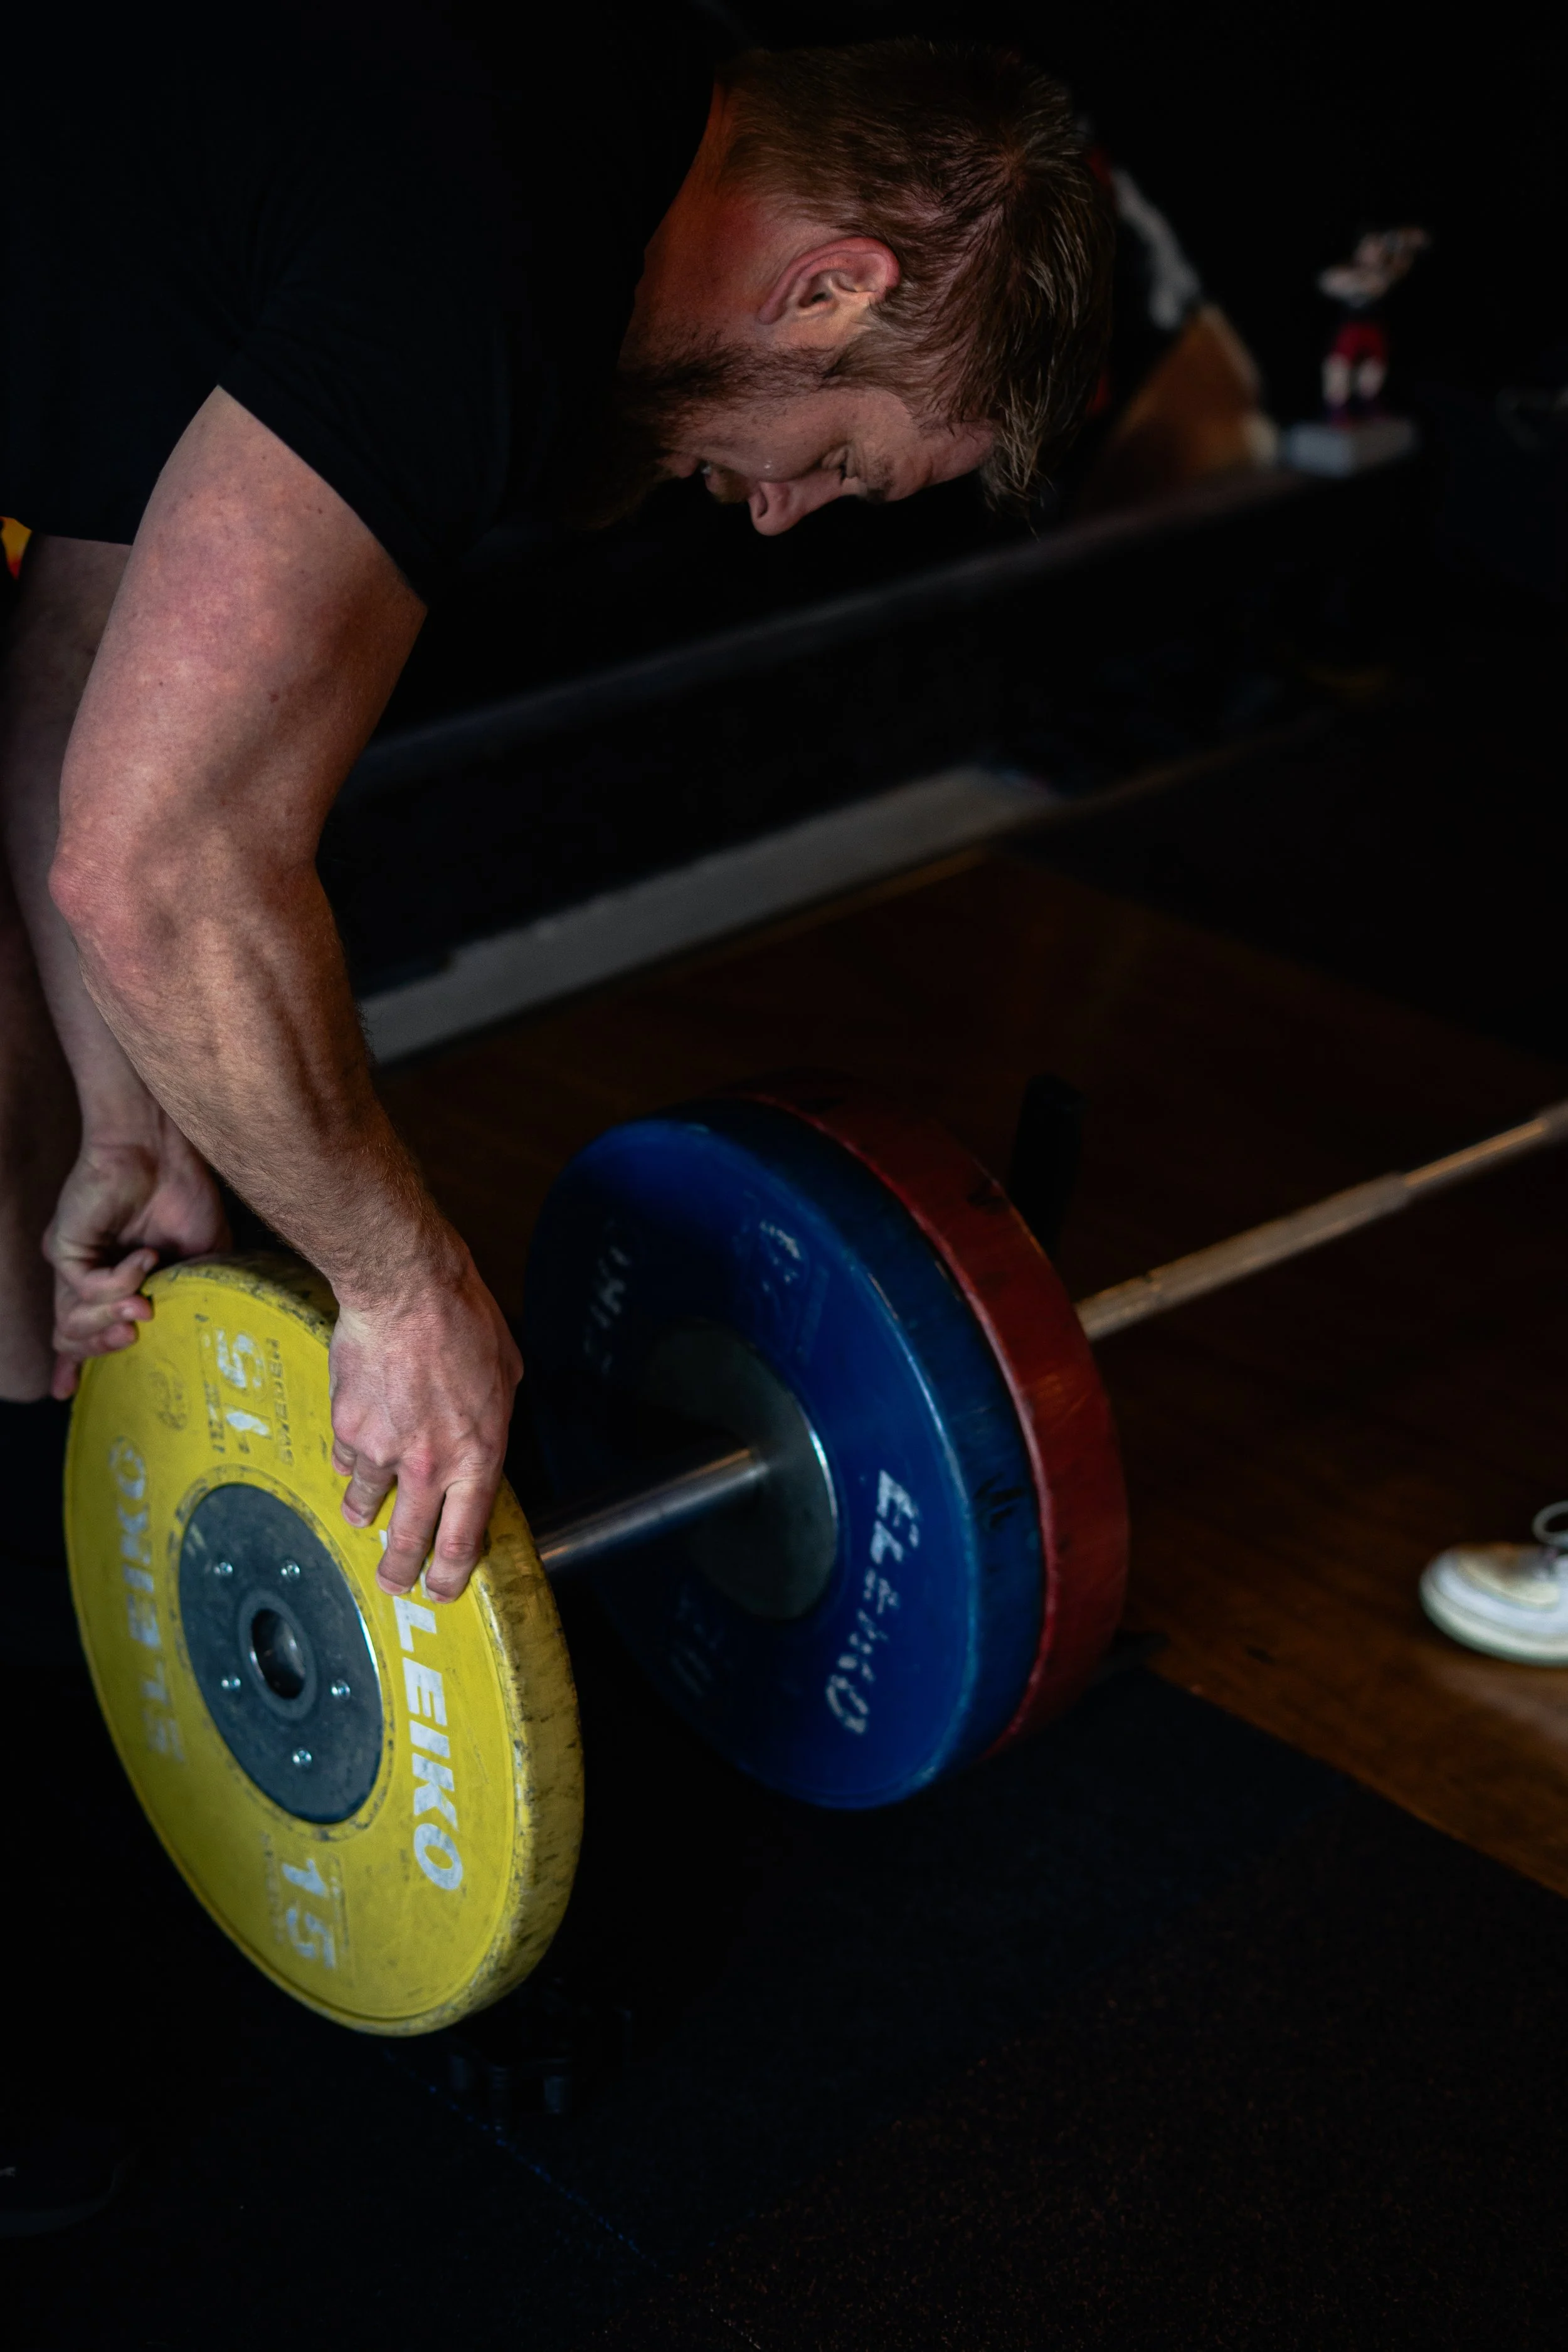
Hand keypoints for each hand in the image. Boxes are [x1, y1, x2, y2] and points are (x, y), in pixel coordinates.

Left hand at [46, 1126, 229, 1396]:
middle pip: (74, 1337)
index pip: (87, 1331)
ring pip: (71, 1322)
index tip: (68, 1393)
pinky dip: (121, 1280)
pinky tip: (147, 1259)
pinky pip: (85, 1288)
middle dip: (103, 1349)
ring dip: (110, 1322)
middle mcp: (88, 1275)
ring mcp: (75, 1262)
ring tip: (144, 1309)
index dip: (77, 1363)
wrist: (164, 1148)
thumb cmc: (185, 1195)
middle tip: (134, 1340)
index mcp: (115, 1281)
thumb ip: (196, 1300)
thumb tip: (195, 1341)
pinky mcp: (65, 1246)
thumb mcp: (203, 1262)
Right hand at [328, 1245, 521, 1603]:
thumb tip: (482, 1431)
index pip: (463, 1539)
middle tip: (394, 1587)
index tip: (441, 1590)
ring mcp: (382, 1451)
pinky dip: (348, 1463)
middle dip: (399, 1574)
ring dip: (362, 1514)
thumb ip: (492, 1417)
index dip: (450, 1575)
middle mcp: (428, 1466)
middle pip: (407, 1542)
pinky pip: (344, 1461)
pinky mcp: (346, 1429)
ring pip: (365, 1503)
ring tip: (361, 1516)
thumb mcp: (505, 1375)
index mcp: (478, 1457)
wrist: (405, 1290)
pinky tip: (352, 1453)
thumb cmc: (465, 1322)